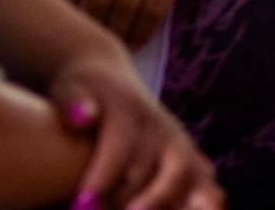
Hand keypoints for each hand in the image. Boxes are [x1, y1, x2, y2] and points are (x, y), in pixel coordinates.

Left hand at [52, 53, 220, 209]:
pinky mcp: (192, 160)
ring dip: (166, 203)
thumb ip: (72, 102)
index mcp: (130, 110)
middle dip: (132, 203)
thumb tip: (84, 117)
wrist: (110, 78)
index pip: (122, 149)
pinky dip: (203, 204)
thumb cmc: (83, 91)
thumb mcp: (69, 87)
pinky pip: (205, 187)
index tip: (82, 206)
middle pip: (154, 173)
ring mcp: (181, 145)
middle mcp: (162, 129)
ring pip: (185, 181)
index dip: (103, 181)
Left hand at [57, 0, 225, 48]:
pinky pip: (152, 9)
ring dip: (119, 35)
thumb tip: (72, 17)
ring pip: (123, 6)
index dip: (69, 14)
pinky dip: (142, 32)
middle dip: (95, 29)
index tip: (73, 35)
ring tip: (119, 50)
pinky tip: (139, 44)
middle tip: (98, 49)